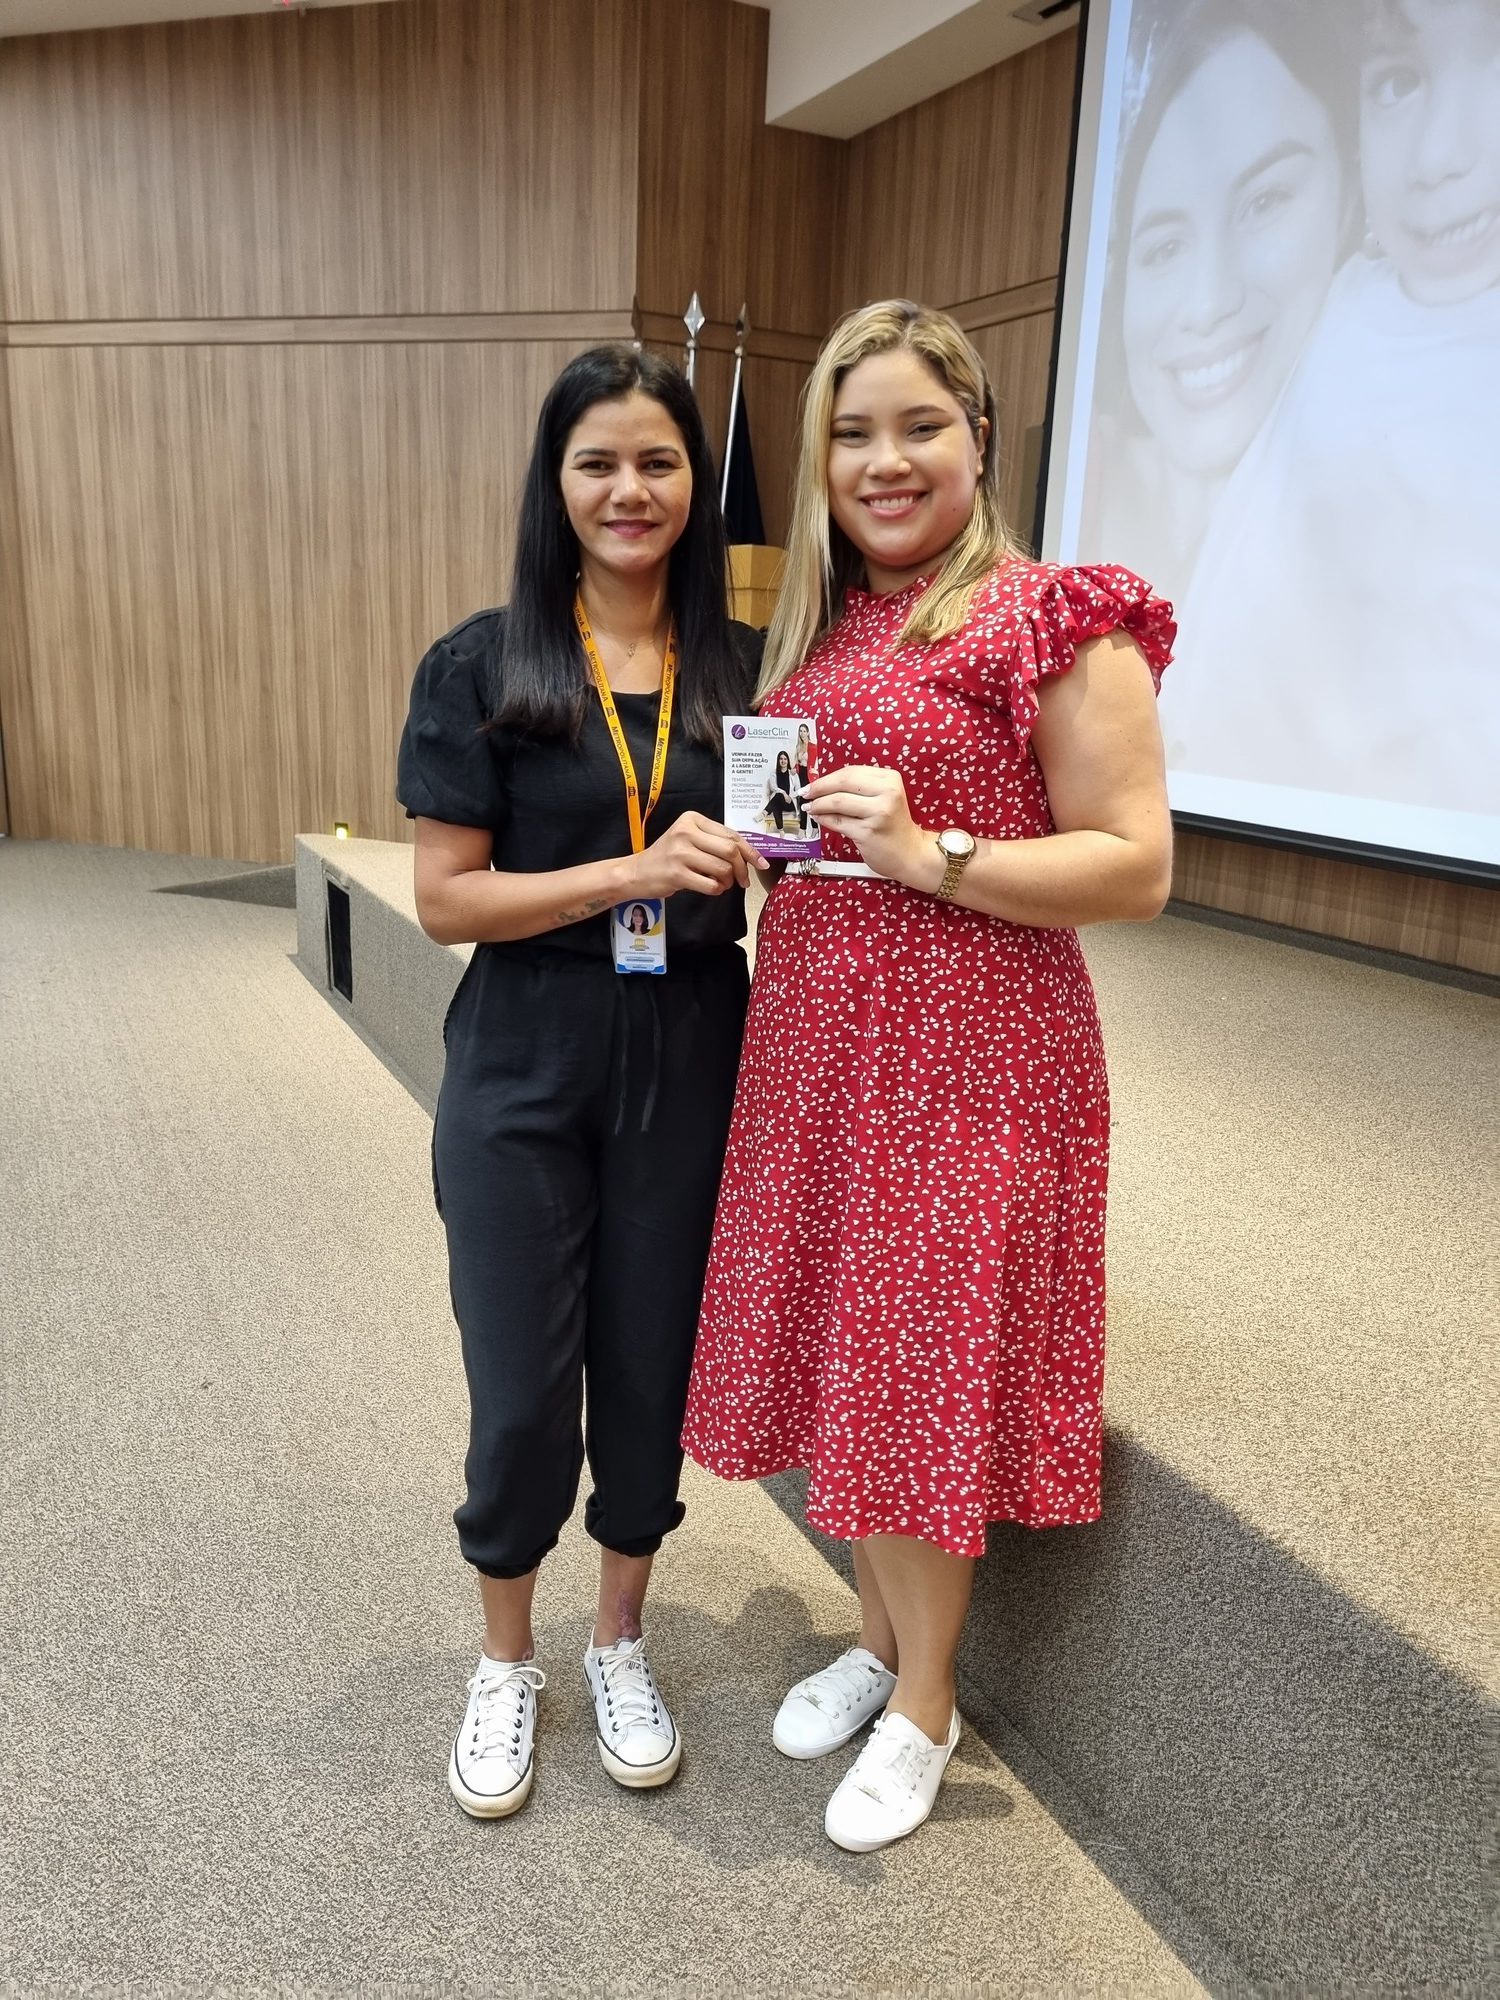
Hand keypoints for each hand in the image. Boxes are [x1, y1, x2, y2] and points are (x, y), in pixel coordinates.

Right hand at [627, 812, 767, 898]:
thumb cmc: (669, 856)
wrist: (637, 872)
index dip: (750, 851)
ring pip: (722, 868)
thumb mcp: (690, 839)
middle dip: (742, 868)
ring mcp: (680, 853)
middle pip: (730, 850)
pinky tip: (712, 888)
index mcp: (692, 819)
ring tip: (722, 884)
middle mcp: (686, 832)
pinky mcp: (676, 874)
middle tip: (743, 880)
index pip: (731, 834)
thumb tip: (750, 855)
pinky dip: (717, 890)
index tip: (762, 864)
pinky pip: (711, 884)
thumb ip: (716, 842)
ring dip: (728, 881)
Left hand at [801, 766, 930, 884]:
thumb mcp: (884, 798)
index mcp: (890, 779)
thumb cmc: (893, 824)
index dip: (828, 777)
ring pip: (837, 802)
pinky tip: (819, 818)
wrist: (911, 853)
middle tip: (804, 793)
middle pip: (843, 782)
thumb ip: (860, 788)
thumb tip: (822, 785)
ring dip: (818, 804)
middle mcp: (887, 793)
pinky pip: (838, 822)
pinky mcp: (868, 832)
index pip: (851, 772)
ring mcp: (878, 813)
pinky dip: (824, 819)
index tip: (813, 783)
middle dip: (819, 787)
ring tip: (809, 807)